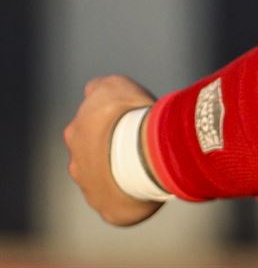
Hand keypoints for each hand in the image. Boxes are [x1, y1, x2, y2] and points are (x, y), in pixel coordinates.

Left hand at [63, 76, 161, 226]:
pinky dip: (130, 193)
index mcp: (75, 132)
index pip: (88, 124)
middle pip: (93, 155)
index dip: (109, 121)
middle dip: (110, 150)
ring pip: (105, 179)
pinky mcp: (106, 207)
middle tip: (138, 144)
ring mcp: (90, 187)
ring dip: (119, 172)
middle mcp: (76, 160)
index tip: (129, 120)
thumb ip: (102, 87)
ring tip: (146, 165)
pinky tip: (147, 184)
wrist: (141, 157)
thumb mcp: (115, 86)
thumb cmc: (129, 117)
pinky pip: (119, 200)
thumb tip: (97, 89)